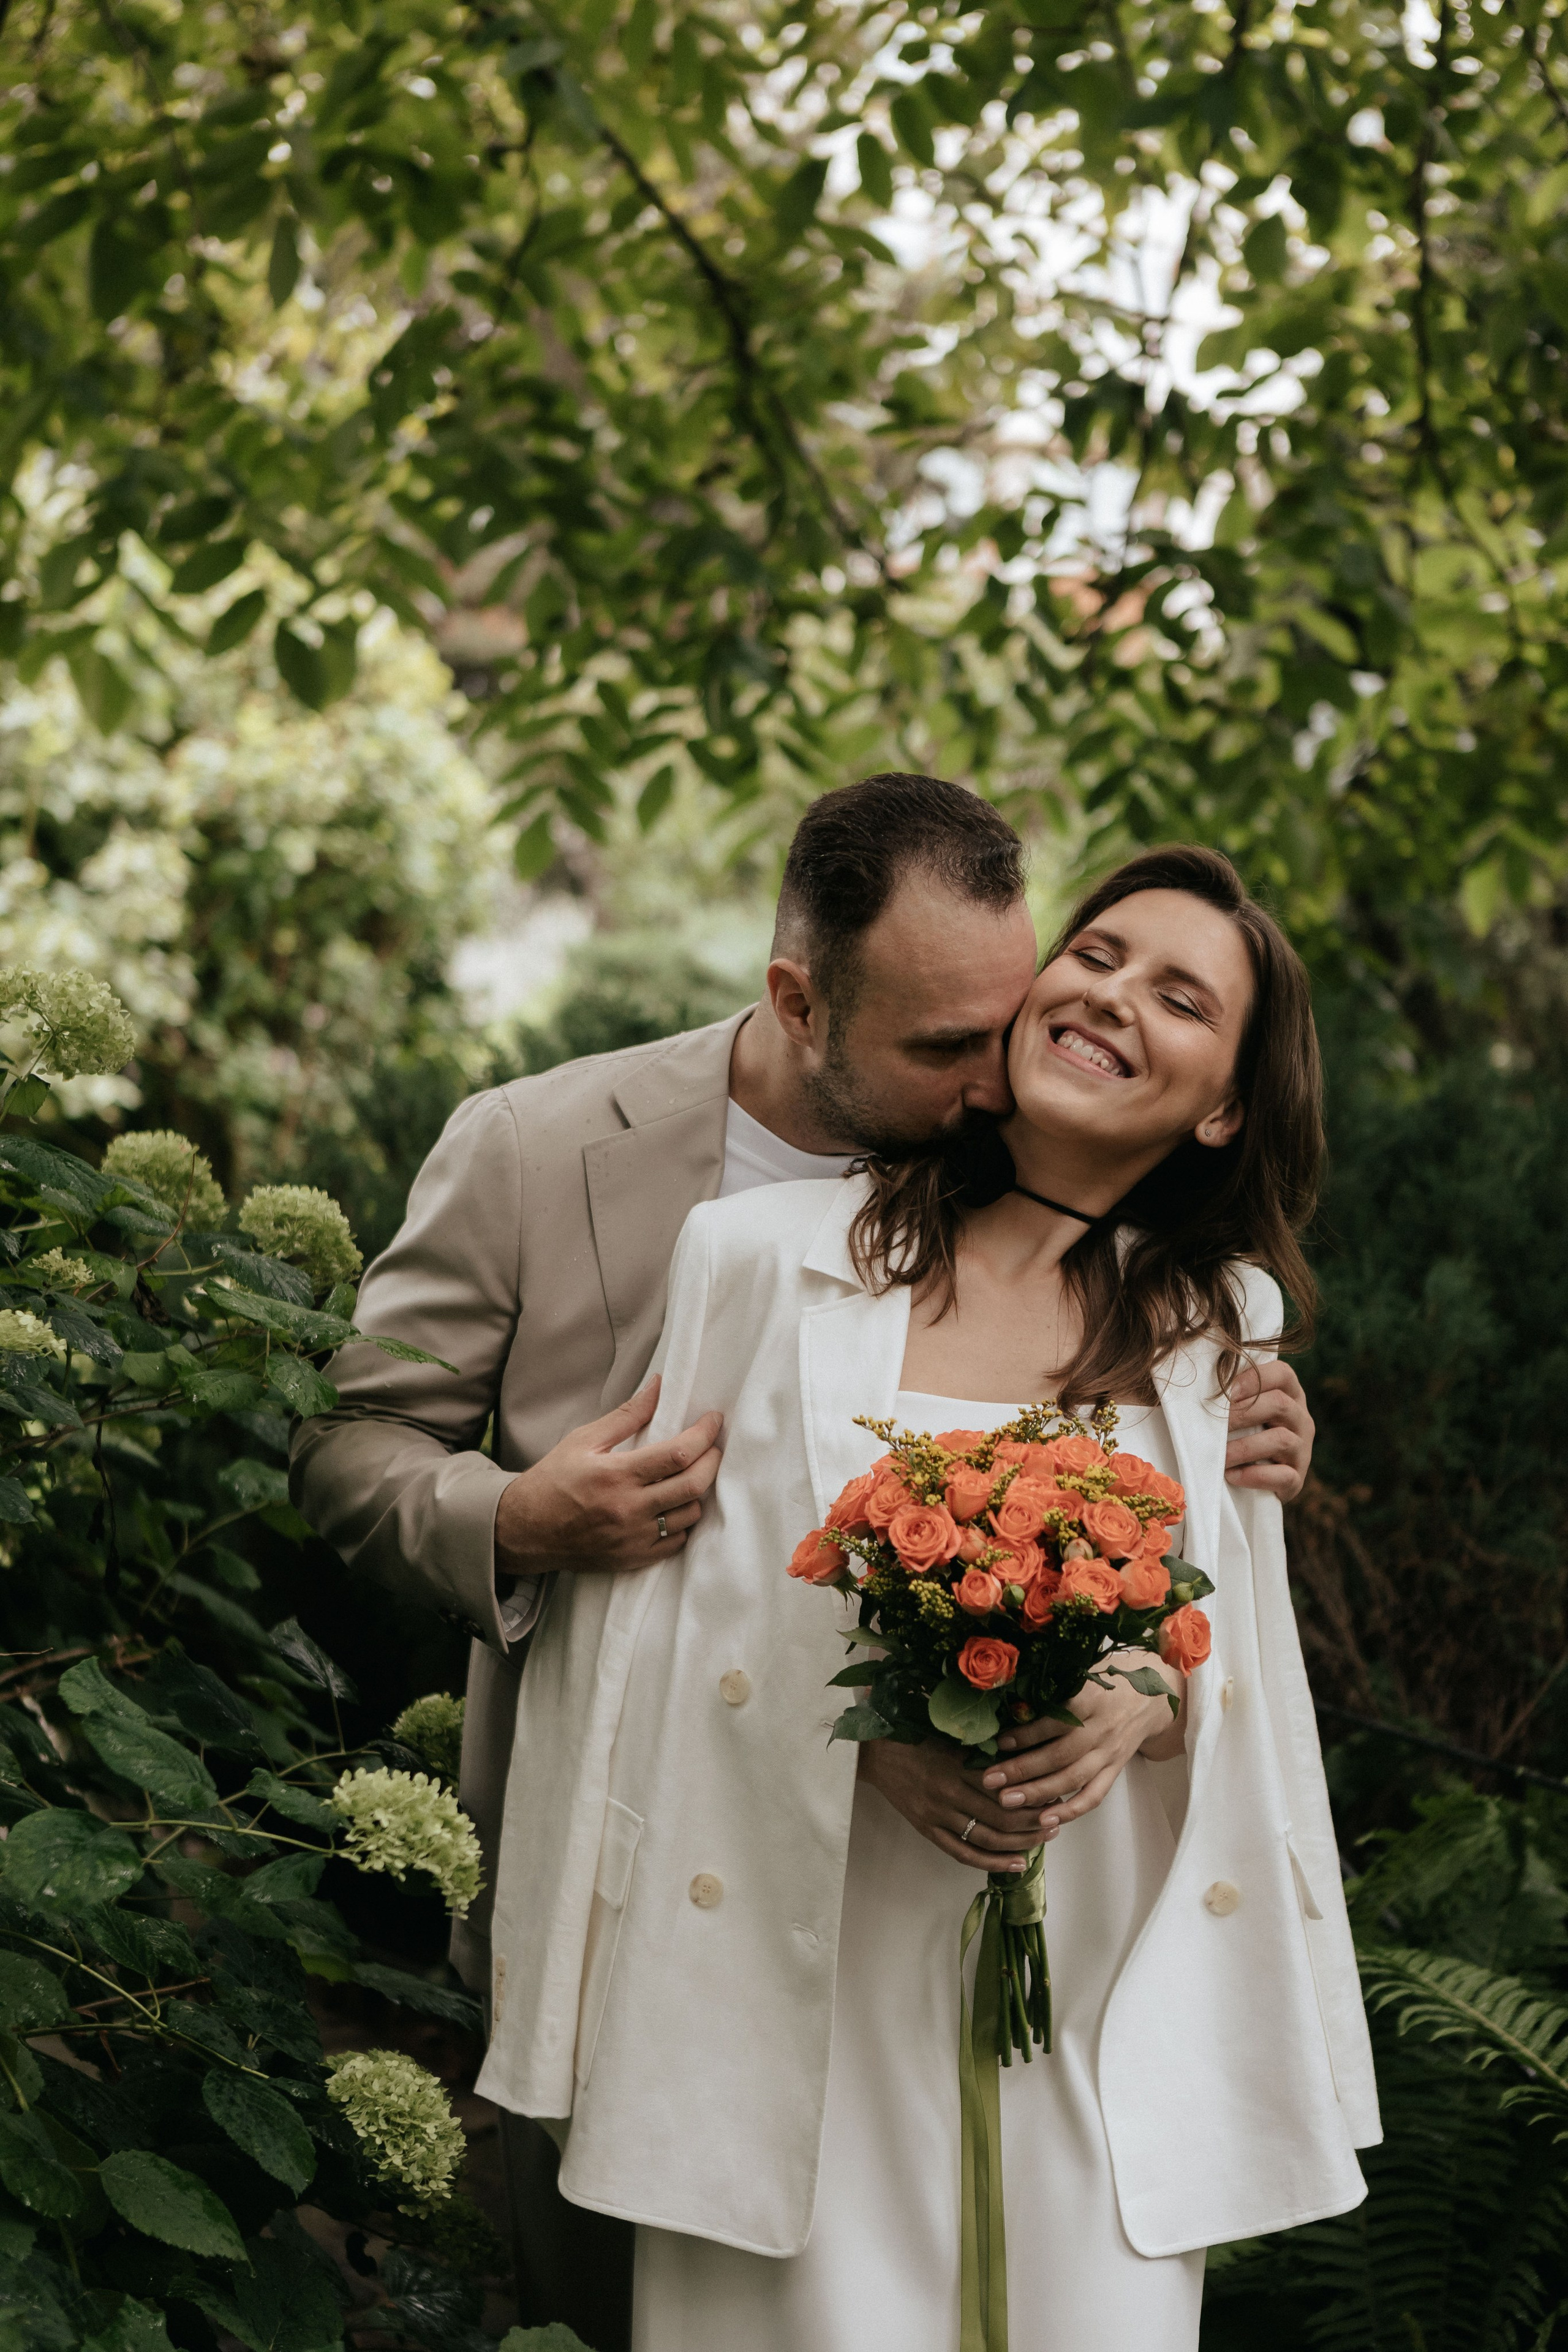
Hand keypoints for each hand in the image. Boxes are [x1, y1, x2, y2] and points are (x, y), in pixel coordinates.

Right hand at [493, 1377, 722, 1578]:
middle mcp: (629, 1509)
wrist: (524, 1531)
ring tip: (691, 1475)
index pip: (678, 1454)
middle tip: (713, 1446)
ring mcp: (633, 1538)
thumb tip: (658, 1386)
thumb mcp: (583, 1440)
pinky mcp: (633, 1559)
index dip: (704, 1434)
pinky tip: (674, 1506)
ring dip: (698, 1492)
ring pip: (690, 1515)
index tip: (714, 1420)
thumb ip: (626, 1415)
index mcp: (616, 1475)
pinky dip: (683, 1522)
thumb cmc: (552, 1481)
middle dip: (713, 1460)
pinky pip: (677, 1543)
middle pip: (694, 1485)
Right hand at [858, 1735, 1048, 1872]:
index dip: (1033, 1793)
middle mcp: (949, 1792)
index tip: (1055, 1791)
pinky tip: (1015, 1864)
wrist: (874, 1752)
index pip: (1005, 1786)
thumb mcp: (950, 1733)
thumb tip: (1021, 1753)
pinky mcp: (928, 1829)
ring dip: (1020, 1843)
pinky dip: (991, 1863)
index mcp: (957, 1763)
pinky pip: (963, 1853)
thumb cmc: (915, 1734)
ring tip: (1044, 1840)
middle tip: (1057, 1819)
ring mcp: (937, 1815)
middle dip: (1034, 1821)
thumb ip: (982, 1745)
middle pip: (1001, 1816)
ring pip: (987, 1838)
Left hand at [977, 1656, 1184, 1829]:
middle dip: (1023, 1769)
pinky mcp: (1115, 1770)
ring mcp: (1109, 1752)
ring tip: (1006, 1801)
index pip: (1057, 1720)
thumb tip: (1006, 1703)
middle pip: (1061, 1754)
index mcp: (1091, 1699)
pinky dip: (1070, 1810)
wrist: (1149, 1699)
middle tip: (990, 1780)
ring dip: (1038, 1792)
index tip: (998, 1742)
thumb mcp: (1081, 1675)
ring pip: (1073, 1778)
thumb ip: (1051, 1688)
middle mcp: (1101, 1728)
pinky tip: (1044, 1819)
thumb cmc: (1105, 1683)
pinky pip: (1093, 1796)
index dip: (1028, 1733)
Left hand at [1224, 1357, 1313, 1501]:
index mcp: (1290, 1395)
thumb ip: (1229, 1394)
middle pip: (1280, 1404)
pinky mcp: (1297, 1479)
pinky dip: (1255, 1476)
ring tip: (1220, 1456)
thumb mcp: (1241, 1410)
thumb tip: (1197, 1383)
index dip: (1255, 1378)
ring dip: (1244, 1448)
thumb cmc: (1238, 1433)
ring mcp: (1302, 1450)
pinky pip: (1283, 1476)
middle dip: (1242, 1414)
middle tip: (1214, 1424)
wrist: (1253, 1481)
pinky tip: (1232, 1475)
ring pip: (1281, 1440)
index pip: (1283, 1374)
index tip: (1228, 1392)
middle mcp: (1301, 1419)